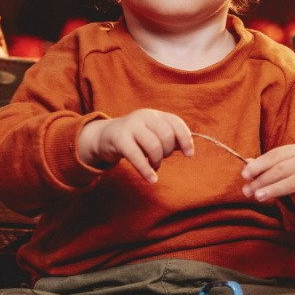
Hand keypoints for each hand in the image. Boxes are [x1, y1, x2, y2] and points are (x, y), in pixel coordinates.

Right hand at [79, 109, 193, 182]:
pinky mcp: (119, 139)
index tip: (189, 154)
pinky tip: (152, 179)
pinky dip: (146, 170)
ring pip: (154, 145)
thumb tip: (187, 149)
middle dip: (168, 152)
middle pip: (166, 135)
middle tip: (161, 159)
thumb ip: (169, 140)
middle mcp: (144, 116)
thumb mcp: (152, 135)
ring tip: (154, 166)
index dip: (185, 139)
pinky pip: (137, 156)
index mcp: (155, 115)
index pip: (175, 123)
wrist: (104, 136)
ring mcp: (131, 126)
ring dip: (157, 161)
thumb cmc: (135, 138)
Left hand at [241, 145, 294, 212]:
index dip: (258, 166)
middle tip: (246, 191)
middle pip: (280, 170)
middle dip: (261, 181)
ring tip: (258, 196)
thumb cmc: (288, 173)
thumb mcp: (276, 166)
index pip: (273, 156)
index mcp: (292, 151)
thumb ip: (261, 166)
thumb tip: (245, 165)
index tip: (244, 175)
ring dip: (273, 189)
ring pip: (292, 182)